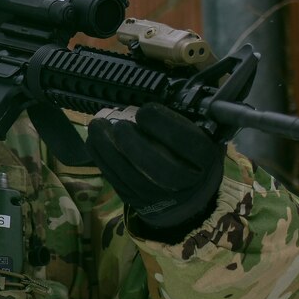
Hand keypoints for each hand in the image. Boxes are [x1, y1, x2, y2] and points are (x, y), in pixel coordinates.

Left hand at [86, 103, 226, 238]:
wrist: (186, 200)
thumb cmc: (192, 159)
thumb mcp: (203, 139)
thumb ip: (186, 123)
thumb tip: (159, 98)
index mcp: (205, 160)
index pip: (187, 142)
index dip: (163, 125)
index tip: (146, 110)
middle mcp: (184, 182)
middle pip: (158, 167)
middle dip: (133, 143)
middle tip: (120, 124)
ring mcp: (158, 196)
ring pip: (130, 175)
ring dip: (108, 149)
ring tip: (97, 126)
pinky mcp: (136, 201)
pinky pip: (116, 180)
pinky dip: (102, 159)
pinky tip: (94, 140)